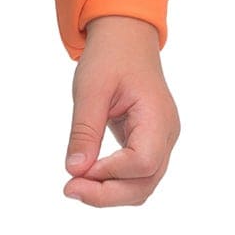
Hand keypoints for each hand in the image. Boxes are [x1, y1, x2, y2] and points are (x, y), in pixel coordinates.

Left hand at [63, 15, 179, 206]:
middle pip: (146, 182)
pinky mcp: (149, 145)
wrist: (126, 40)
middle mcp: (166, 135)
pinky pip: (136, 176)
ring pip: (143, 185)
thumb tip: (74, 170)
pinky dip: (113, 183)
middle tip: (69, 188)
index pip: (143, 162)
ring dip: (109, 193)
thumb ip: (84, 130)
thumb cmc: (110, 58)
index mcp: (158, 117)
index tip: (78, 170)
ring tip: (75, 186)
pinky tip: (87, 177)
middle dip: (107, 194)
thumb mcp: (90, 89)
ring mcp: (161, 142)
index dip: (110, 173)